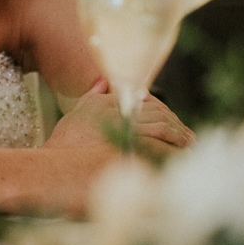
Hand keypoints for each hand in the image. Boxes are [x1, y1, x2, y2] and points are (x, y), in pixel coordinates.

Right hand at [49, 86, 193, 160]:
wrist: (55, 162)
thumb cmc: (63, 142)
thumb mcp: (77, 112)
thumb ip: (93, 95)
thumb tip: (104, 82)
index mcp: (109, 101)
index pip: (144, 102)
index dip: (163, 111)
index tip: (172, 121)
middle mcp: (118, 109)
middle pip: (156, 112)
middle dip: (175, 124)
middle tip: (188, 136)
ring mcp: (123, 125)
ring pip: (160, 125)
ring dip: (178, 134)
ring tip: (188, 144)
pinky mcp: (129, 143)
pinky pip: (158, 141)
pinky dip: (172, 146)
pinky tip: (180, 153)